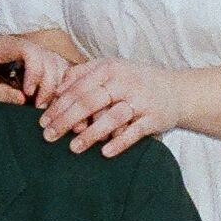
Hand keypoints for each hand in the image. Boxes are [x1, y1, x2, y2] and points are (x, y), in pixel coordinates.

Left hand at [0, 30, 77, 105]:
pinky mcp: (39, 62)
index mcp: (7, 44)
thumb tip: (22, 100)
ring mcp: (33, 52)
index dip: (34, 72)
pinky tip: (52, 100)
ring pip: (57, 63)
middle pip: (49, 58)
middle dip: (48, 84)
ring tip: (44, 105)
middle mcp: (24, 45)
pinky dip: (59, 84)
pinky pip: (57, 69)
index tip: (28, 93)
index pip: (30, 52)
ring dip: (56, 85)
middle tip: (39, 106)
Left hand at [38, 55, 182, 157]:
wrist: (177, 90)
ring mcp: (141, 100)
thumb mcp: (111, 69)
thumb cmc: (134, 81)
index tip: (43, 121)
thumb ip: (83, 74)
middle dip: (66, 120)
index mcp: (110, 69)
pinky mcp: (154, 118)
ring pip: (112, 117)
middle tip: (49, 136)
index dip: (58, 106)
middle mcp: (125, 82)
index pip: (77, 88)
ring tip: (73, 148)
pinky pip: (135, 132)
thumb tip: (57, 90)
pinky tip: (104, 152)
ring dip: (91, 134)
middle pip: (90, 102)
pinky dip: (120, 142)